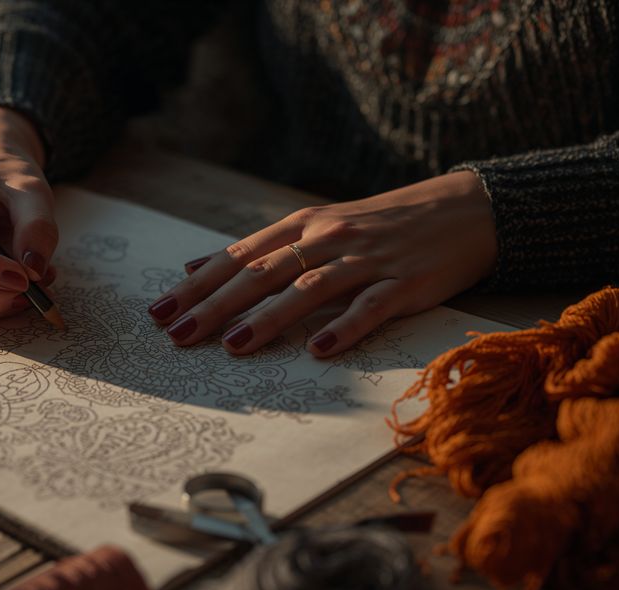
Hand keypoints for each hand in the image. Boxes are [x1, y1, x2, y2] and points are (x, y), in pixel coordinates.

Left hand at [147, 171, 496, 355]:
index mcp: (300, 227)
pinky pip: (370, 307)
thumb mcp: (312, 227)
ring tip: (233, 345)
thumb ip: (256, 250)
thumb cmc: (376, 225)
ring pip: (308, 290)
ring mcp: (365, 260)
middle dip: (216, 305)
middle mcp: (326, 239)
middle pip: (262, 274)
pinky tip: (320, 350)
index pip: (237, 258)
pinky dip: (344, 328)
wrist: (459, 210)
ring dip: (268, 319)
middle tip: (178, 334)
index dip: (196, 285)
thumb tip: (194, 266)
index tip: (159, 311)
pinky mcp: (403, 283)